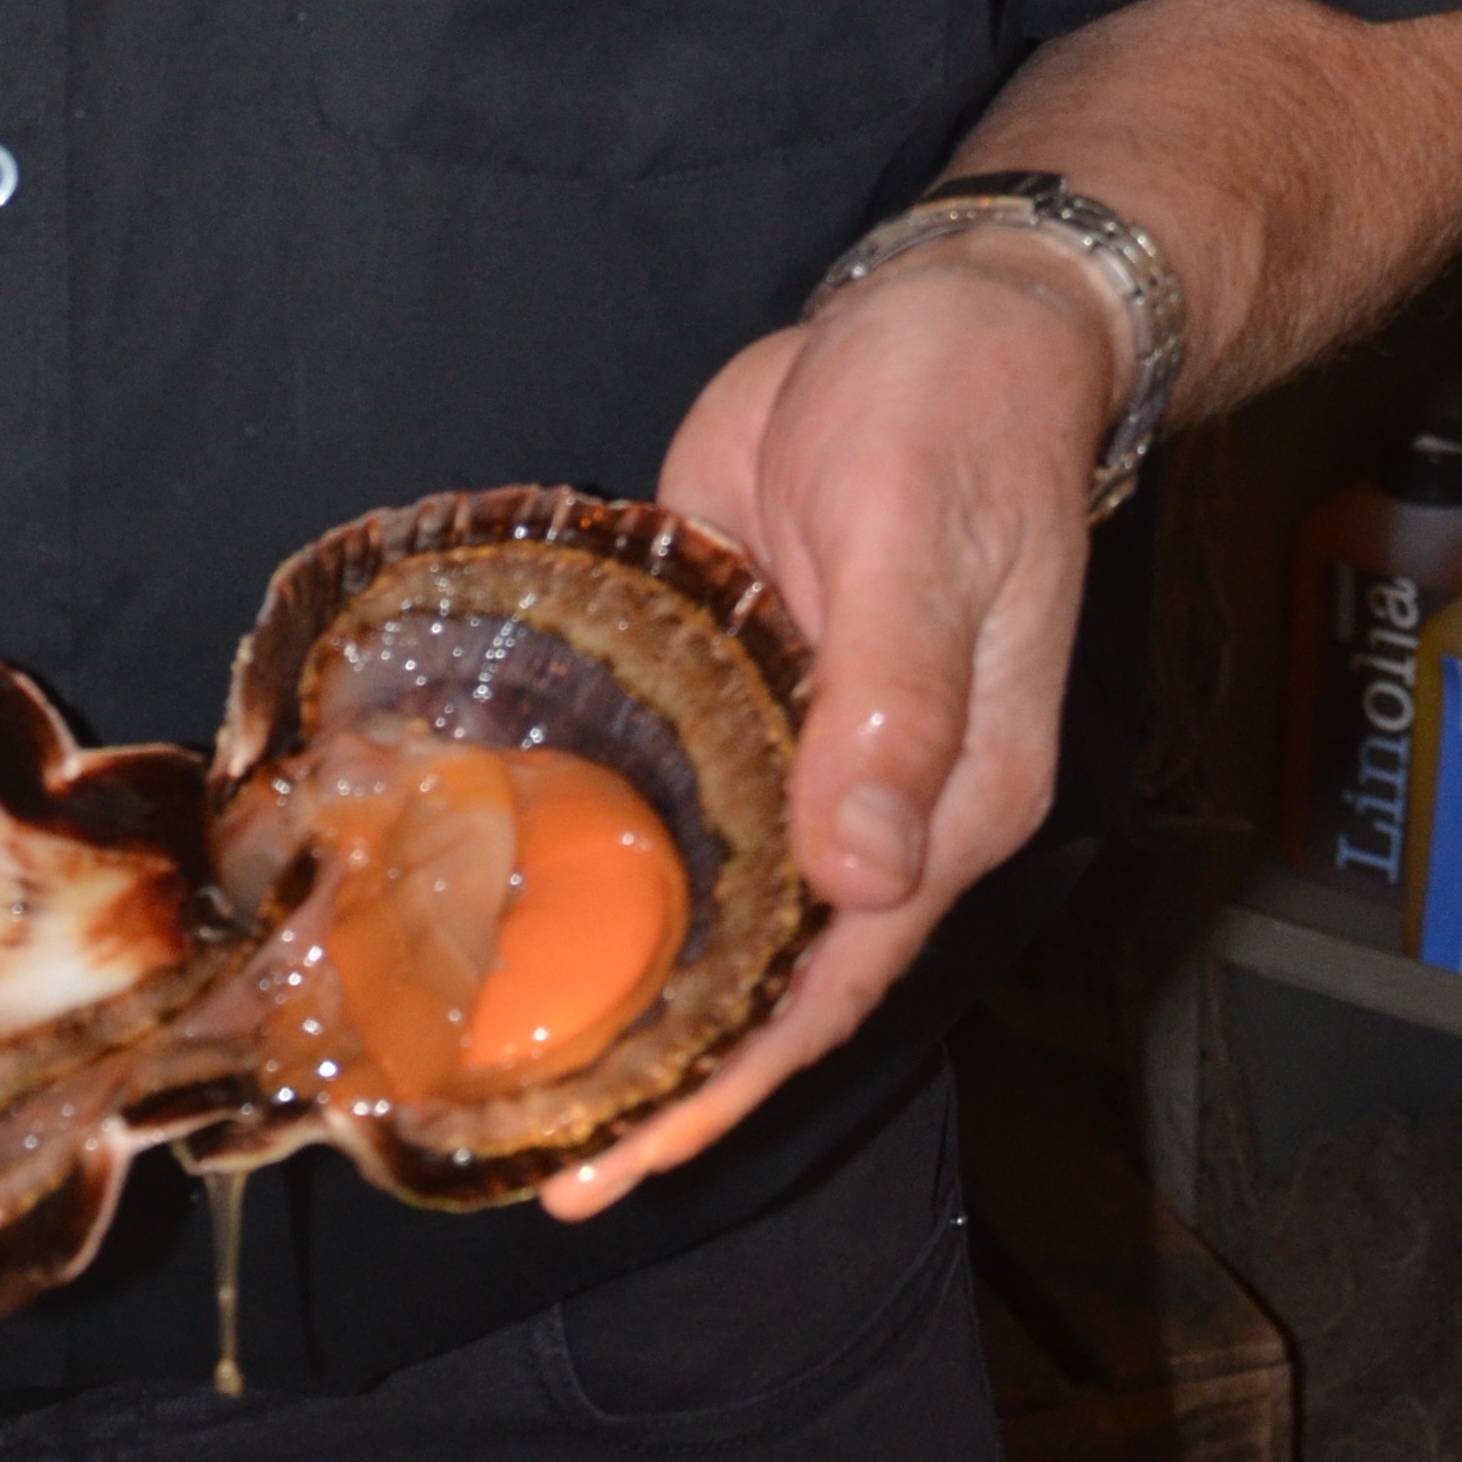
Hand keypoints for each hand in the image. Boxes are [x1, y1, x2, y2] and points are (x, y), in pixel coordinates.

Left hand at [540, 239, 1113, 1219]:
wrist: (950, 305)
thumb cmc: (961, 414)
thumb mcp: (918, 544)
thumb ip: (894, 703)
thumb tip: (864, 873)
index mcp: (946, 796)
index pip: (830, 980)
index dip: (731, 1079)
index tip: (626, 1156)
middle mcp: (875, 795)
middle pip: (763, 966)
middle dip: (660, 1064)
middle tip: (527, 1151)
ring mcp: (801, 736)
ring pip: (711, 888)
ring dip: (625, 968)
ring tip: (500, 1054)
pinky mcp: (739, 668)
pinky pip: (672, 780)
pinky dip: (608, 838)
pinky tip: (517, 878)